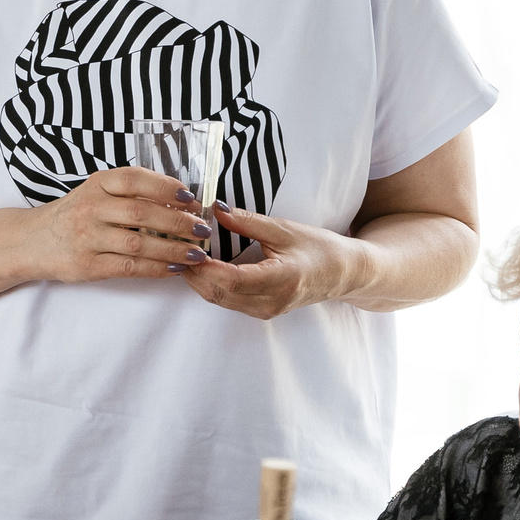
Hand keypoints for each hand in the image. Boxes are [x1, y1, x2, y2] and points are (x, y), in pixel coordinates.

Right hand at [20, 167, 213, 284]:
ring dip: (173, 249)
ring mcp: (88, 238)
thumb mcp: (95, 192)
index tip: (190, 197)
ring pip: (139, 244)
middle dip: (178, 222)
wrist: (33, 241)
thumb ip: (129, 192)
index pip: (134, 179)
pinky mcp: (88, 265)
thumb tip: (180, 199)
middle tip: (202, 229)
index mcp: (96, 184)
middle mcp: (90, 208)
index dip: (165, 186)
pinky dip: (156, 269)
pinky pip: (129, 267)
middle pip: (142, 213)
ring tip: (196, 253)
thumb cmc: (74, 215)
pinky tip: (174, 268)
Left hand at [178, 201, 368, 318]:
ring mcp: (266, 310)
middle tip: (175, 247)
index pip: (233, 279)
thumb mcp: (285, 229)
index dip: (206, 267)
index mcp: (282, 280)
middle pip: (220, 293)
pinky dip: (210, 285)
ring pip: (220, 300)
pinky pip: (228, 301)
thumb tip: (215, 208)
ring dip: (198, 280)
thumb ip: (248, 221)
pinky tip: (201, 267)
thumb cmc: (320, 249)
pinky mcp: (262, 311)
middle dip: (194, 273)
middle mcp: (272, 301)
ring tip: (183, 254)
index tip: (187, 247)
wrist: (344, 274)